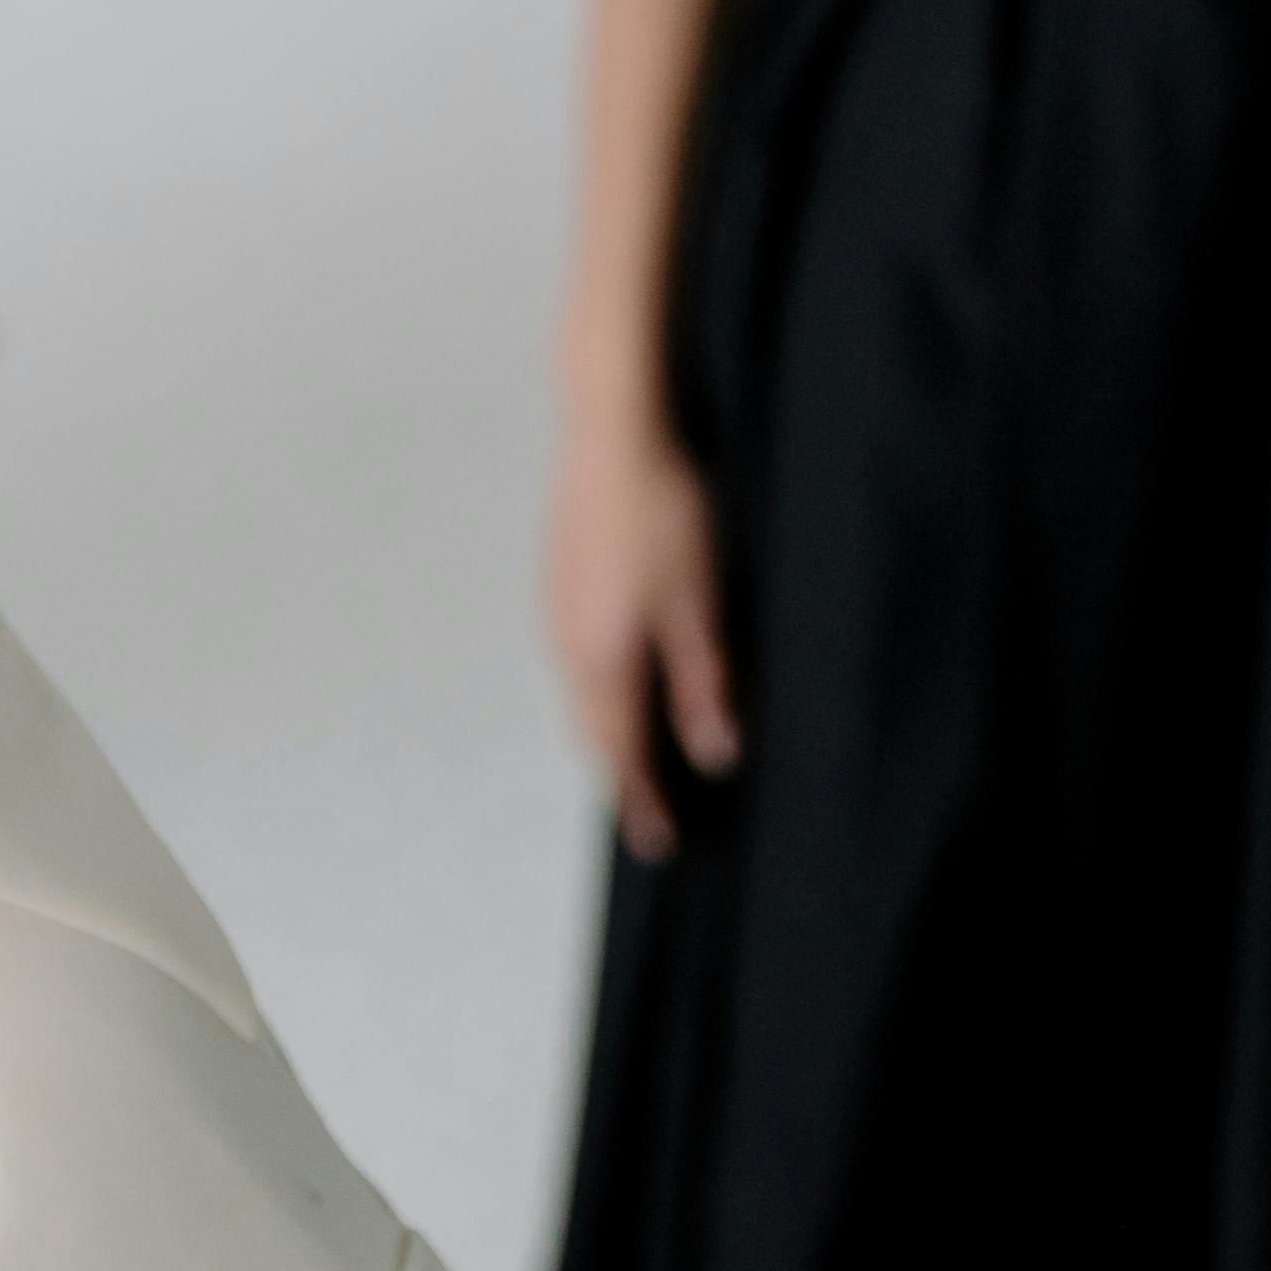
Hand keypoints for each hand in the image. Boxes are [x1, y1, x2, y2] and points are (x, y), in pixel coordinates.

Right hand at [544, 397, 744, 858]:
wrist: (608, 428)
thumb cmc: (661, 509)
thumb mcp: (698, 602)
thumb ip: (704, 682)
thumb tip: (714, 754)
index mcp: (603, 658)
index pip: (621, 752)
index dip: (641, 801)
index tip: (658, 843)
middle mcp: (567, 644)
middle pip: (593, 731)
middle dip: (621, 775)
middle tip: (649, 812)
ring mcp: (556, 611)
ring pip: (580, 695)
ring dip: (608, 732)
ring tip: (638, 758)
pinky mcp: (558, 581)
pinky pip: (574, 659)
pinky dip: (599, 691)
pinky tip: (621, 681)